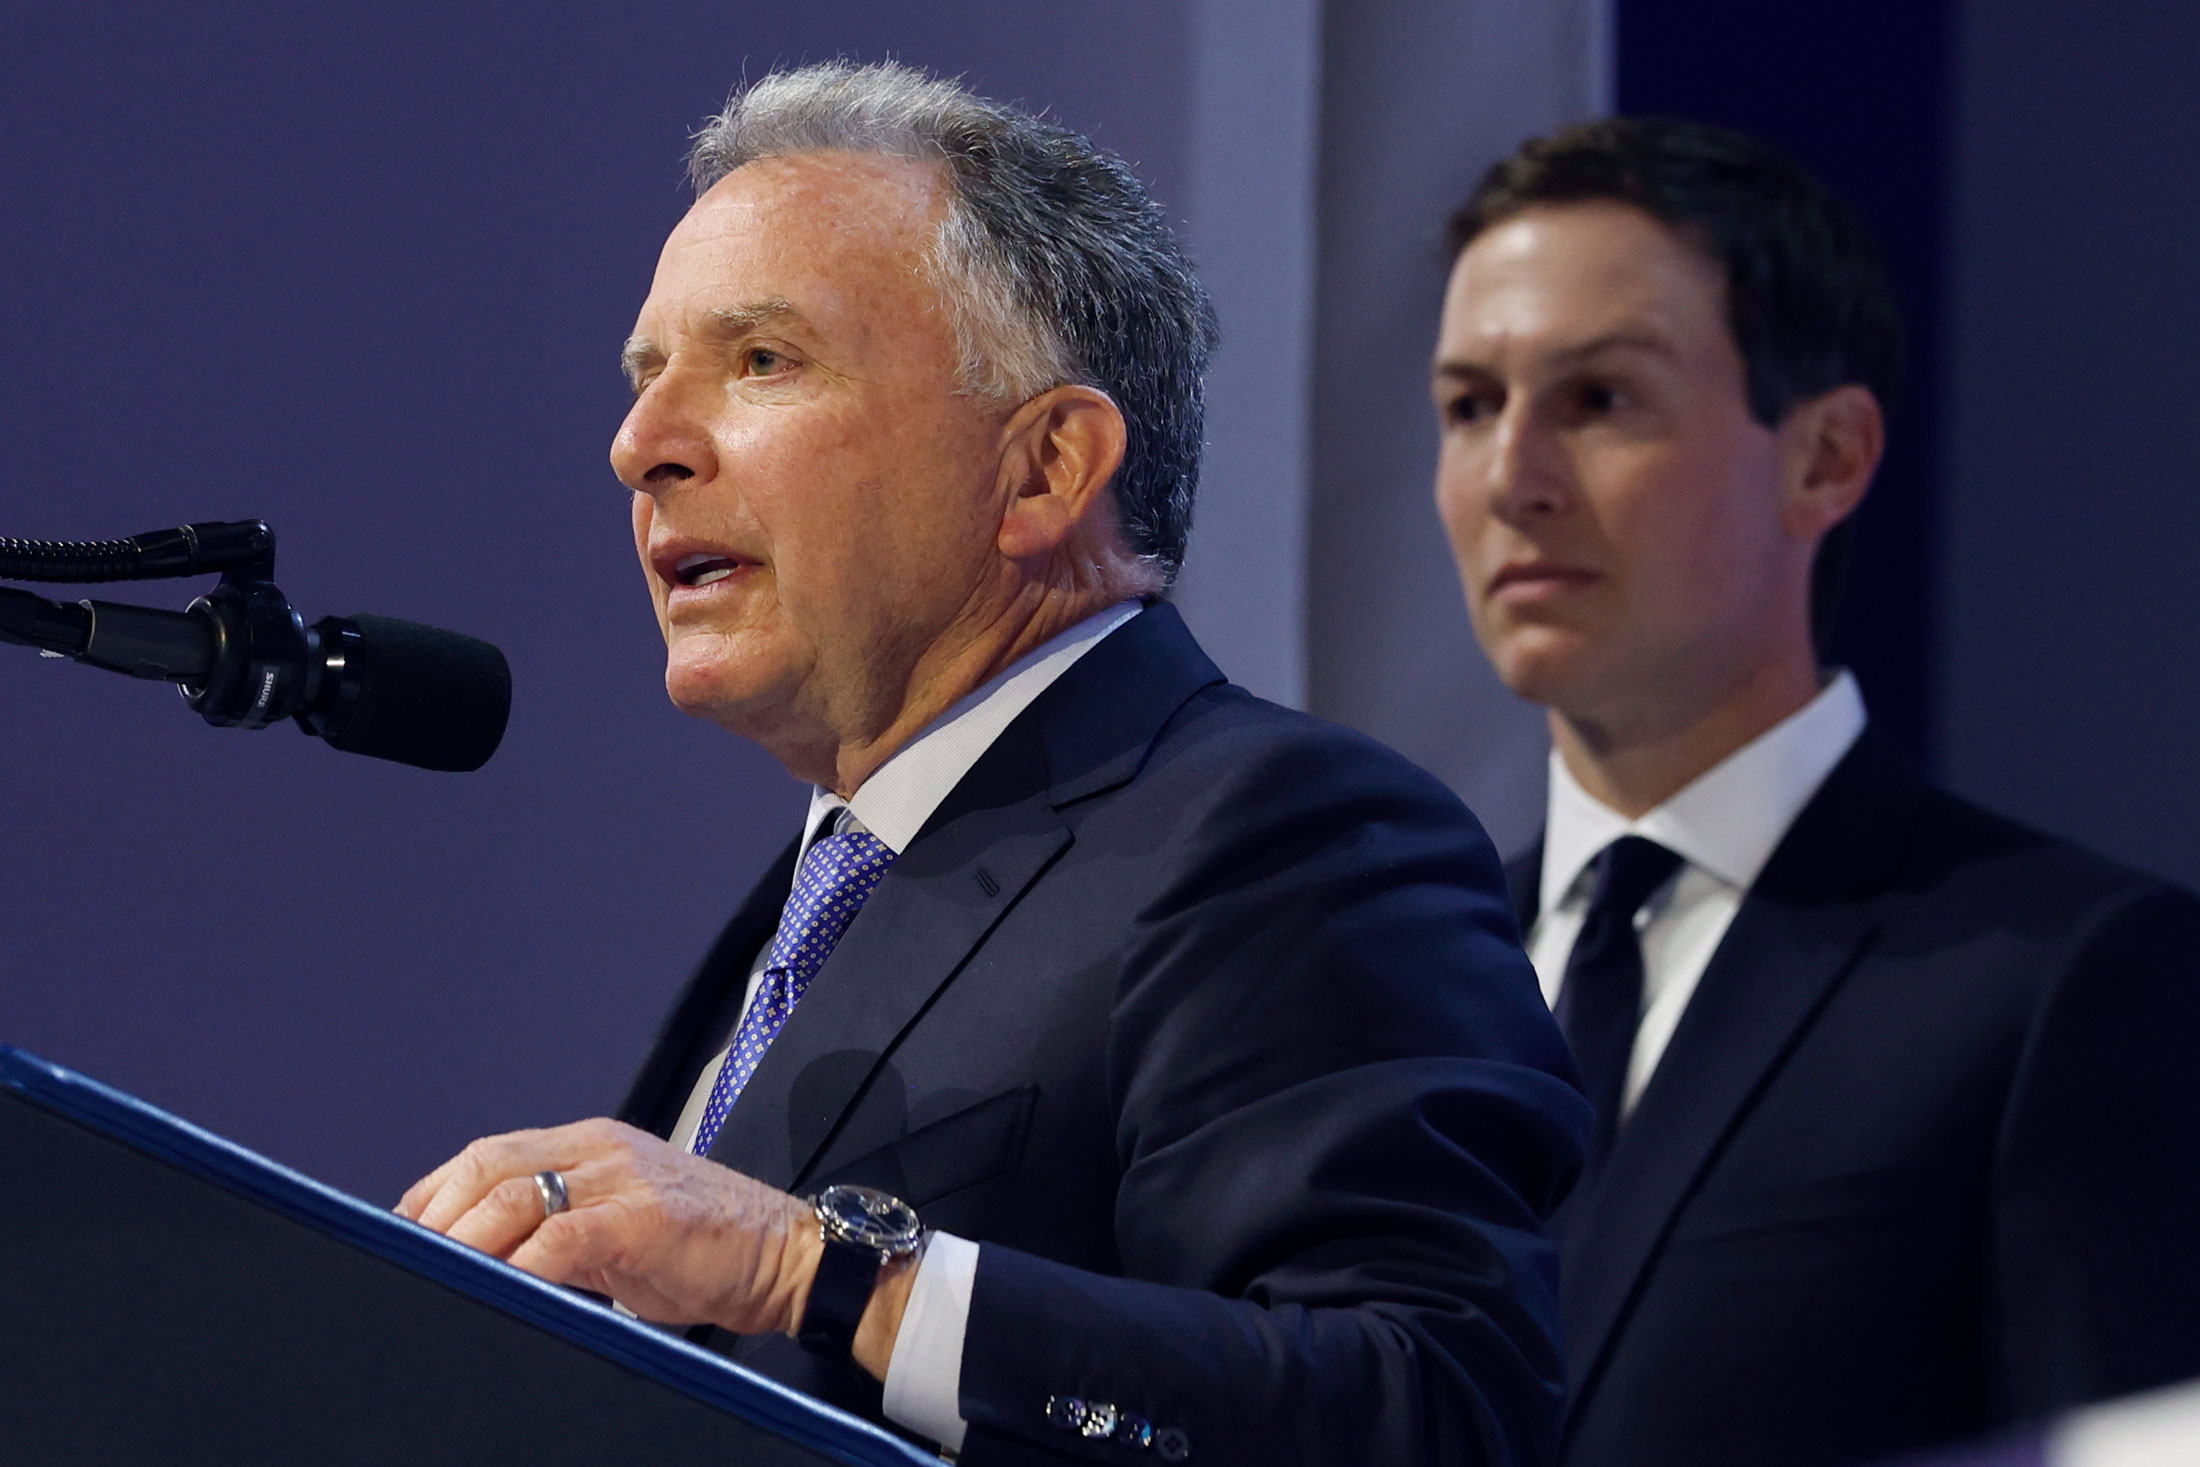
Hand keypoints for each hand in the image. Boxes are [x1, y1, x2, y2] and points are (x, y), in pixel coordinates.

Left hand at [396, 1120, 916, 1375]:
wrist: (788, 1253)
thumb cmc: (705, 1248)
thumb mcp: (619, 1227)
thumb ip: (559, 1230)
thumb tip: (487, 1263)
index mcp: (591, 1143)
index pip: (489, 1153)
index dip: (435, 1191)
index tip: (400, 1232)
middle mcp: (601, 1149)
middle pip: (489, 1165)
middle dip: (437, 1216)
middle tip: (406, 1261)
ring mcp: (624, 1178)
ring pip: (515, 1194)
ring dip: (466, 1240)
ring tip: (439, 1275)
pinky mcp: (645, 1218)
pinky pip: (564, 1235)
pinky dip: (522, 1263)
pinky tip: (503, 1286)